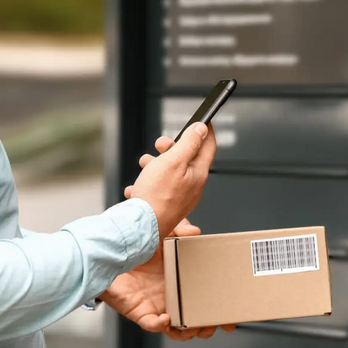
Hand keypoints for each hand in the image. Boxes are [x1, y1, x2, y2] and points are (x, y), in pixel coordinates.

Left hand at [101, 218, 235, 340]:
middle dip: (208, 326)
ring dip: (189, 331)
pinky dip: (161, 326)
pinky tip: (168, 319)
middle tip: (219, 324)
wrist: (107, 249)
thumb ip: (181, 228)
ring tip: (199, 327)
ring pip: (176, 328)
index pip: (203, 299)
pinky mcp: (138, 310)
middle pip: (194, 319)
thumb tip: (195, 232)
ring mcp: (155, 305)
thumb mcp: (164, 230)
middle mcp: (170, 296)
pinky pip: (152, 324)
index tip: (232, 315)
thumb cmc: (135, 242)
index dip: (219, 309)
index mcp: (180, 280)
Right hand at [129, 122, 215, 240]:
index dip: (205, 131)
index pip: (208, 147)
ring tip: (145, 165)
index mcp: (198, 174)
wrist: (141, 226)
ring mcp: (180, 197)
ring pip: (169, 171)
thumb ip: (189, 143)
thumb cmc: (156, 196)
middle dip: (171, 147)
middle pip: (186, 158)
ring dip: (155, 164)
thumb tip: (201, 129)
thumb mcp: (174, 161)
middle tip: (161, 145)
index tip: (204, 120)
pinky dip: (148, 181)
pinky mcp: (166, 204)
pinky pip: (158, 187)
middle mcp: (192, 186)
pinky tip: (139, 185)